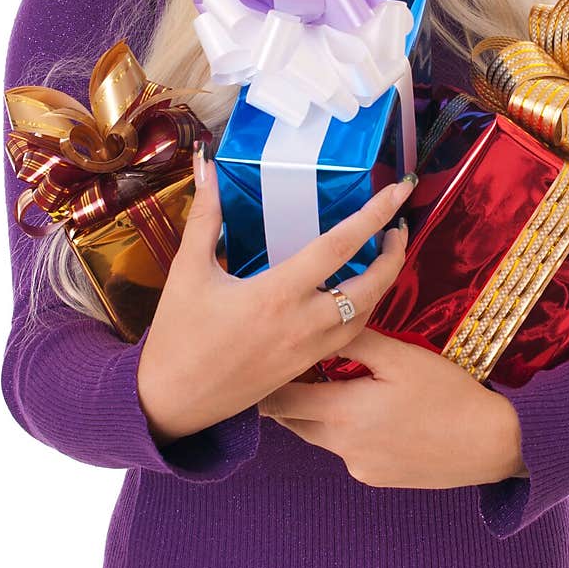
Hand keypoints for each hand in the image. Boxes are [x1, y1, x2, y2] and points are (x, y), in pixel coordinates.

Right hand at [136, 145, 415, 446]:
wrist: (170, 403)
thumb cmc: (177, 336)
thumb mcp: (187, 271)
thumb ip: (205, 216)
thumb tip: (206, 164)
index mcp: (276, 295)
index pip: (339, 248)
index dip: (372, 217)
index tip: (396, 194)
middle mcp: (302, 324)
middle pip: (370, 287)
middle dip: (394, 255)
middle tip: (398, 227)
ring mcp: (308, 351)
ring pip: (366, 316)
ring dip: (384, 284)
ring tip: (386, 256)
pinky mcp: (305, 368)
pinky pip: (350, 337)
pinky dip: (364, 311)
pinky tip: (358, 294)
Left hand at [259, 327, 527, 487]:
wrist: (490, 445)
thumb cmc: (448, 394)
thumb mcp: (401, 356)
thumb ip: (356, 339)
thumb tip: (323, 321)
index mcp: (343, 413)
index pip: (278, 401)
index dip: (271, 378)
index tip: (274, 355)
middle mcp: (341, 446)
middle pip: (291, 420)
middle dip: (290, 393)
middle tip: (301, 362)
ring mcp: (356, 465)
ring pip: (316, 435)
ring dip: (317, 409)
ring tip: (335, 379)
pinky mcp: (372, 477)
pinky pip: (344, 449)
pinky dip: (346, 428)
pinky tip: (375, 409)